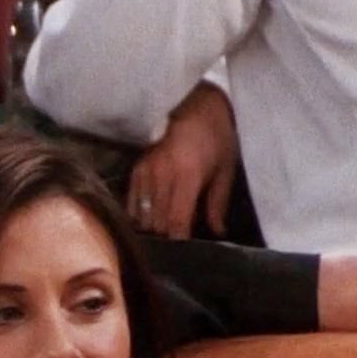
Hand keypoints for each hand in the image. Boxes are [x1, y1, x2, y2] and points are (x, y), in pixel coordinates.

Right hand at [129, 83, 237, 238]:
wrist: (197, 107)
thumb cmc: (216, 138)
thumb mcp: (225, 170)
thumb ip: (218, 204)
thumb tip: (217, 232)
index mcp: (187, 176)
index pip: (176, 221)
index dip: (179, 241)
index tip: (185, 250)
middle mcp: (162, 176)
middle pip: (157, 223)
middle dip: (167, 236)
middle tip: (178, 237)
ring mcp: (145, 172)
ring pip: (142, 217)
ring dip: (153, 228)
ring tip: (164, 229)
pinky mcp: (136, 170)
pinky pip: (131, 204)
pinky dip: (139, 216)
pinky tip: (149, 219)